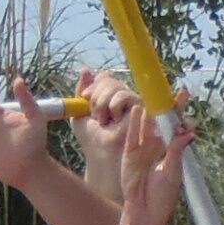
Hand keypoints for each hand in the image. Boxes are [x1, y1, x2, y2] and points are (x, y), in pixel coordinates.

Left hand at [70, 66, 138, 198]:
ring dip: (103, 102)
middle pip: (108, 79)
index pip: (104, 78)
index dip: (93, 86)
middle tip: (96, 116)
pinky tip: (114, 119)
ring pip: (115, 85)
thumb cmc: (92, 140)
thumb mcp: (81, 113)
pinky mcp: (143, 107)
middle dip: (96, 96)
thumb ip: (82, 92)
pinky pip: (125, 94)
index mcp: (111, 97)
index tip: (84, 99)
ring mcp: (134, 101)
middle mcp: (124, 97)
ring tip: (104, 120)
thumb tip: (86, 70)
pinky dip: (114, 105)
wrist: (101, 154)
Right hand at [114, 105, 185, 224]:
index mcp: (170, 150)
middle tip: (176, 90)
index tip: (185, 95)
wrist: (145, 213)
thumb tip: (189, 132)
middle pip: (162, 121)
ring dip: (152, 110)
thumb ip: (176, 150)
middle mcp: (156, 146)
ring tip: (156, 94)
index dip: (180, 111)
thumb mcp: (173, 171)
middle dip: (167, 105)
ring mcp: (142, 149)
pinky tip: (139, 109)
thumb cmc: (162, 196)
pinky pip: (132, 135)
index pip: (176, 126)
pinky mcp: (129, 154)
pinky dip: (135, 123)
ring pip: (147, 124)